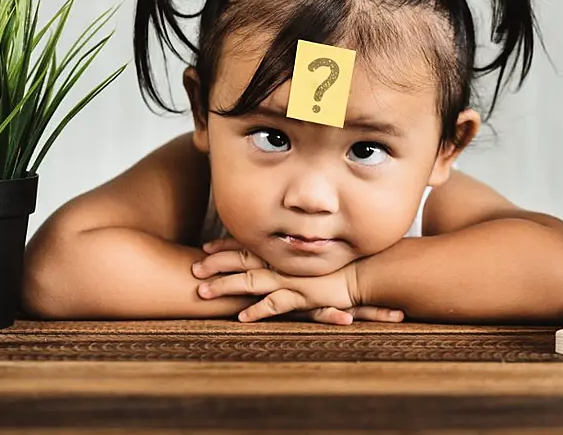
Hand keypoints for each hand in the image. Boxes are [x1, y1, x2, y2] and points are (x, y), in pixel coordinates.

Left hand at [192, 238, 403, 324]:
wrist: (369, 270)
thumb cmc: (346, 263)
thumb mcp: (317, 255)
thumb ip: (299, 254)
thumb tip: (287, 253)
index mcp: (286, 251)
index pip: (251, 245)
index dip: (227, 246)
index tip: (206, 247)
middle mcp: (285, 262)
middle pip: (244, 259)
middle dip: (217, 263)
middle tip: (194, 268)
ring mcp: (291, 278)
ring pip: (251, 279)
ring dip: (226, 285)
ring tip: (203, 292)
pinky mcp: (302, 295)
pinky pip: (275, 304)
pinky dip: (258, 310)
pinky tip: (242, 317)